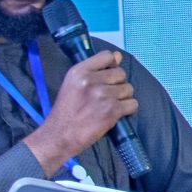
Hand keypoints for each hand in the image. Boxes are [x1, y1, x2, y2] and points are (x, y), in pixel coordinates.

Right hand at [30, 48, 135, 172]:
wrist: (59, 136)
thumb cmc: (66, 111)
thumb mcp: (73, 84)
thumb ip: (95, 69)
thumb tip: (117, 56)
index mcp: (79, 71)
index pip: (107, 56)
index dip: (111, 66)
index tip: (106, 77)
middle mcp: (91, 80)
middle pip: (121, 73)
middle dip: (117, 84)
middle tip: (106, 96)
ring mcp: (103, 95)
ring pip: (128, 89)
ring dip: (123, 98)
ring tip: (109, 106)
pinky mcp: (112, 110)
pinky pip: (133, 104)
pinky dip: (128, 110)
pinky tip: (116, 114)